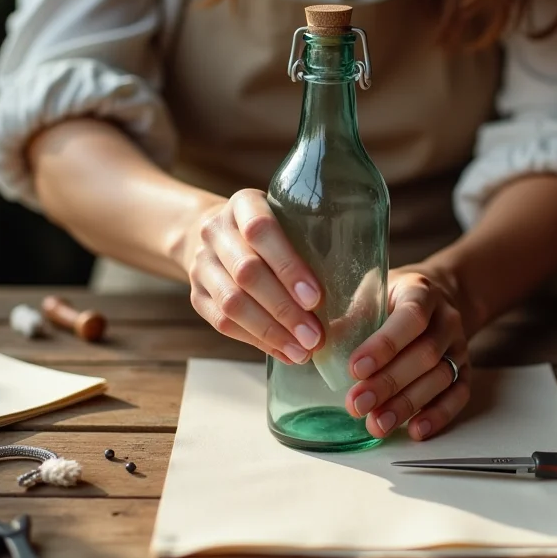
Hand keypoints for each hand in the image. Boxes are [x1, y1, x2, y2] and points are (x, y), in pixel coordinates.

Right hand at [186, 189, 324, 363]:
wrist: (218, 237)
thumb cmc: (273, 232)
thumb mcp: (289, 219)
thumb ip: (313, 239)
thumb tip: (359, 287)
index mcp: (244, 205)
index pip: (260, 230)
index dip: (288, 266)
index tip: (316, 297)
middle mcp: (216, 231)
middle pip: (247, 271)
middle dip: (284, 308)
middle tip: (315, 335)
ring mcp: (202, 264)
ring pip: (232, 303)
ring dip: (271, 332)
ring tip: (303, 351)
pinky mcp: (197, 295)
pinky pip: (222, 323)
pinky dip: (257, 341)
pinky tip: (285, 352)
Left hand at [345, 266, 470, 440]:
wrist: (436, 296)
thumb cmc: (392, 297)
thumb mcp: (371, 294)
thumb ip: (350, 318)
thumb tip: (312, 345)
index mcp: (419, 292)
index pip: (410, 318)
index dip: (384, 345)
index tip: (355, 369)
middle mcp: (445, 319)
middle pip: (425, 354)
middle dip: (389, 383)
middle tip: (357, 405)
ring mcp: (459, 345)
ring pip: (441, 377)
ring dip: (407, 404)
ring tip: (377, 424)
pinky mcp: (465, 369)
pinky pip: (459, 395)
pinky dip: (438, 415)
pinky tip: (415, 430)